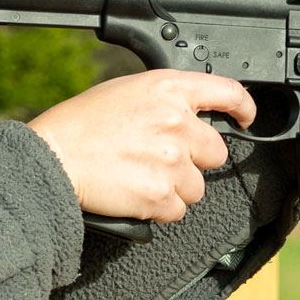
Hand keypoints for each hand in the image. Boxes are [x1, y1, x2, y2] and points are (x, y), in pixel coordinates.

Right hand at [27, 70, 256, 221]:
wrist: (53, 157)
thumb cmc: (80, 124)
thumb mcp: (126, 91)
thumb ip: (165, 102)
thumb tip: (188, 117)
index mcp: (168, 89)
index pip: (228, 92)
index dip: (244, 107)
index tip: (245, 118)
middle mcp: (177, 122)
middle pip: (216, 152)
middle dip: (194, 160)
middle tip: (161, 160)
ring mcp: (172, 160)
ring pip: (197, 186)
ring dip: (175, 188)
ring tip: (140, 177)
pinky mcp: (162, 194)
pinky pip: (177, 209)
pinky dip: (159, 208)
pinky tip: (134, 193)